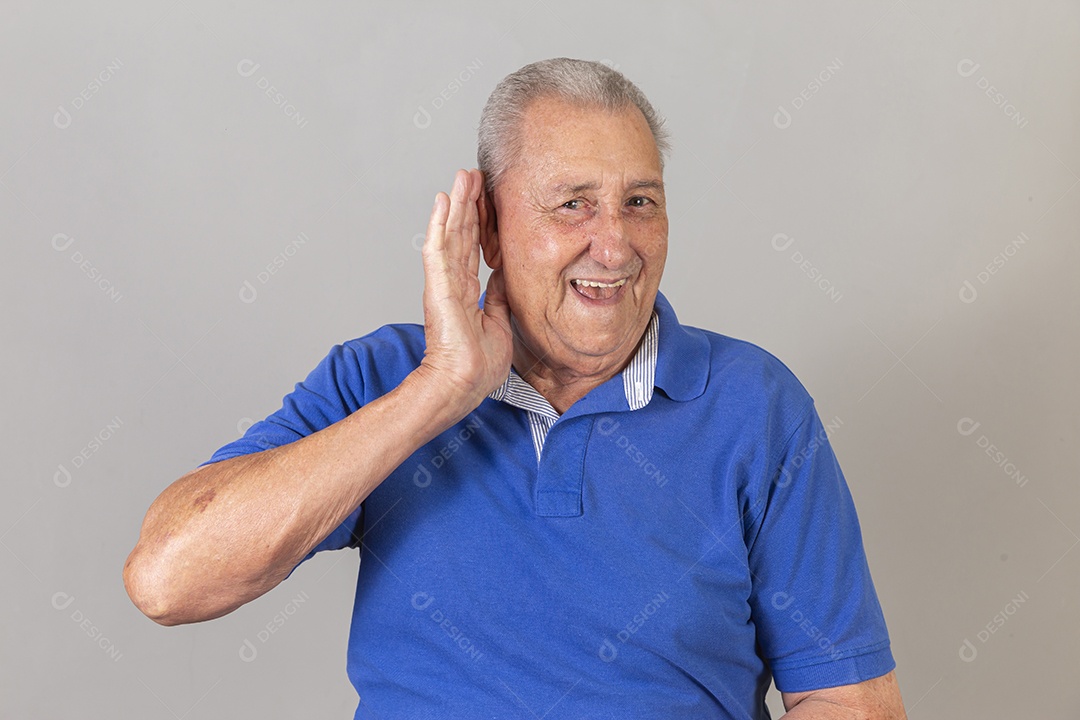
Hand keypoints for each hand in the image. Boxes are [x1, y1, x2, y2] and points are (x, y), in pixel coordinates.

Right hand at [414, 168, 512, 415]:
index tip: (486, 198)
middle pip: (461, 234)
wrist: (464, 385)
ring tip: (463, 176)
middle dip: (468, 203)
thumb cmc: (478, 366)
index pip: (474, 248)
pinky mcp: (438, 287)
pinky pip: (439, 249)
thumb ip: (497, 297)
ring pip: (451, 234)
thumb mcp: (499, 323)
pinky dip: (441, 224)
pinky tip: (445, 201)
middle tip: (474, 174)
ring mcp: (444, 283)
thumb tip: (502, 276)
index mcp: (465, 292)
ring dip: (457, 203)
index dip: (480, 222)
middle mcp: (452, 283)